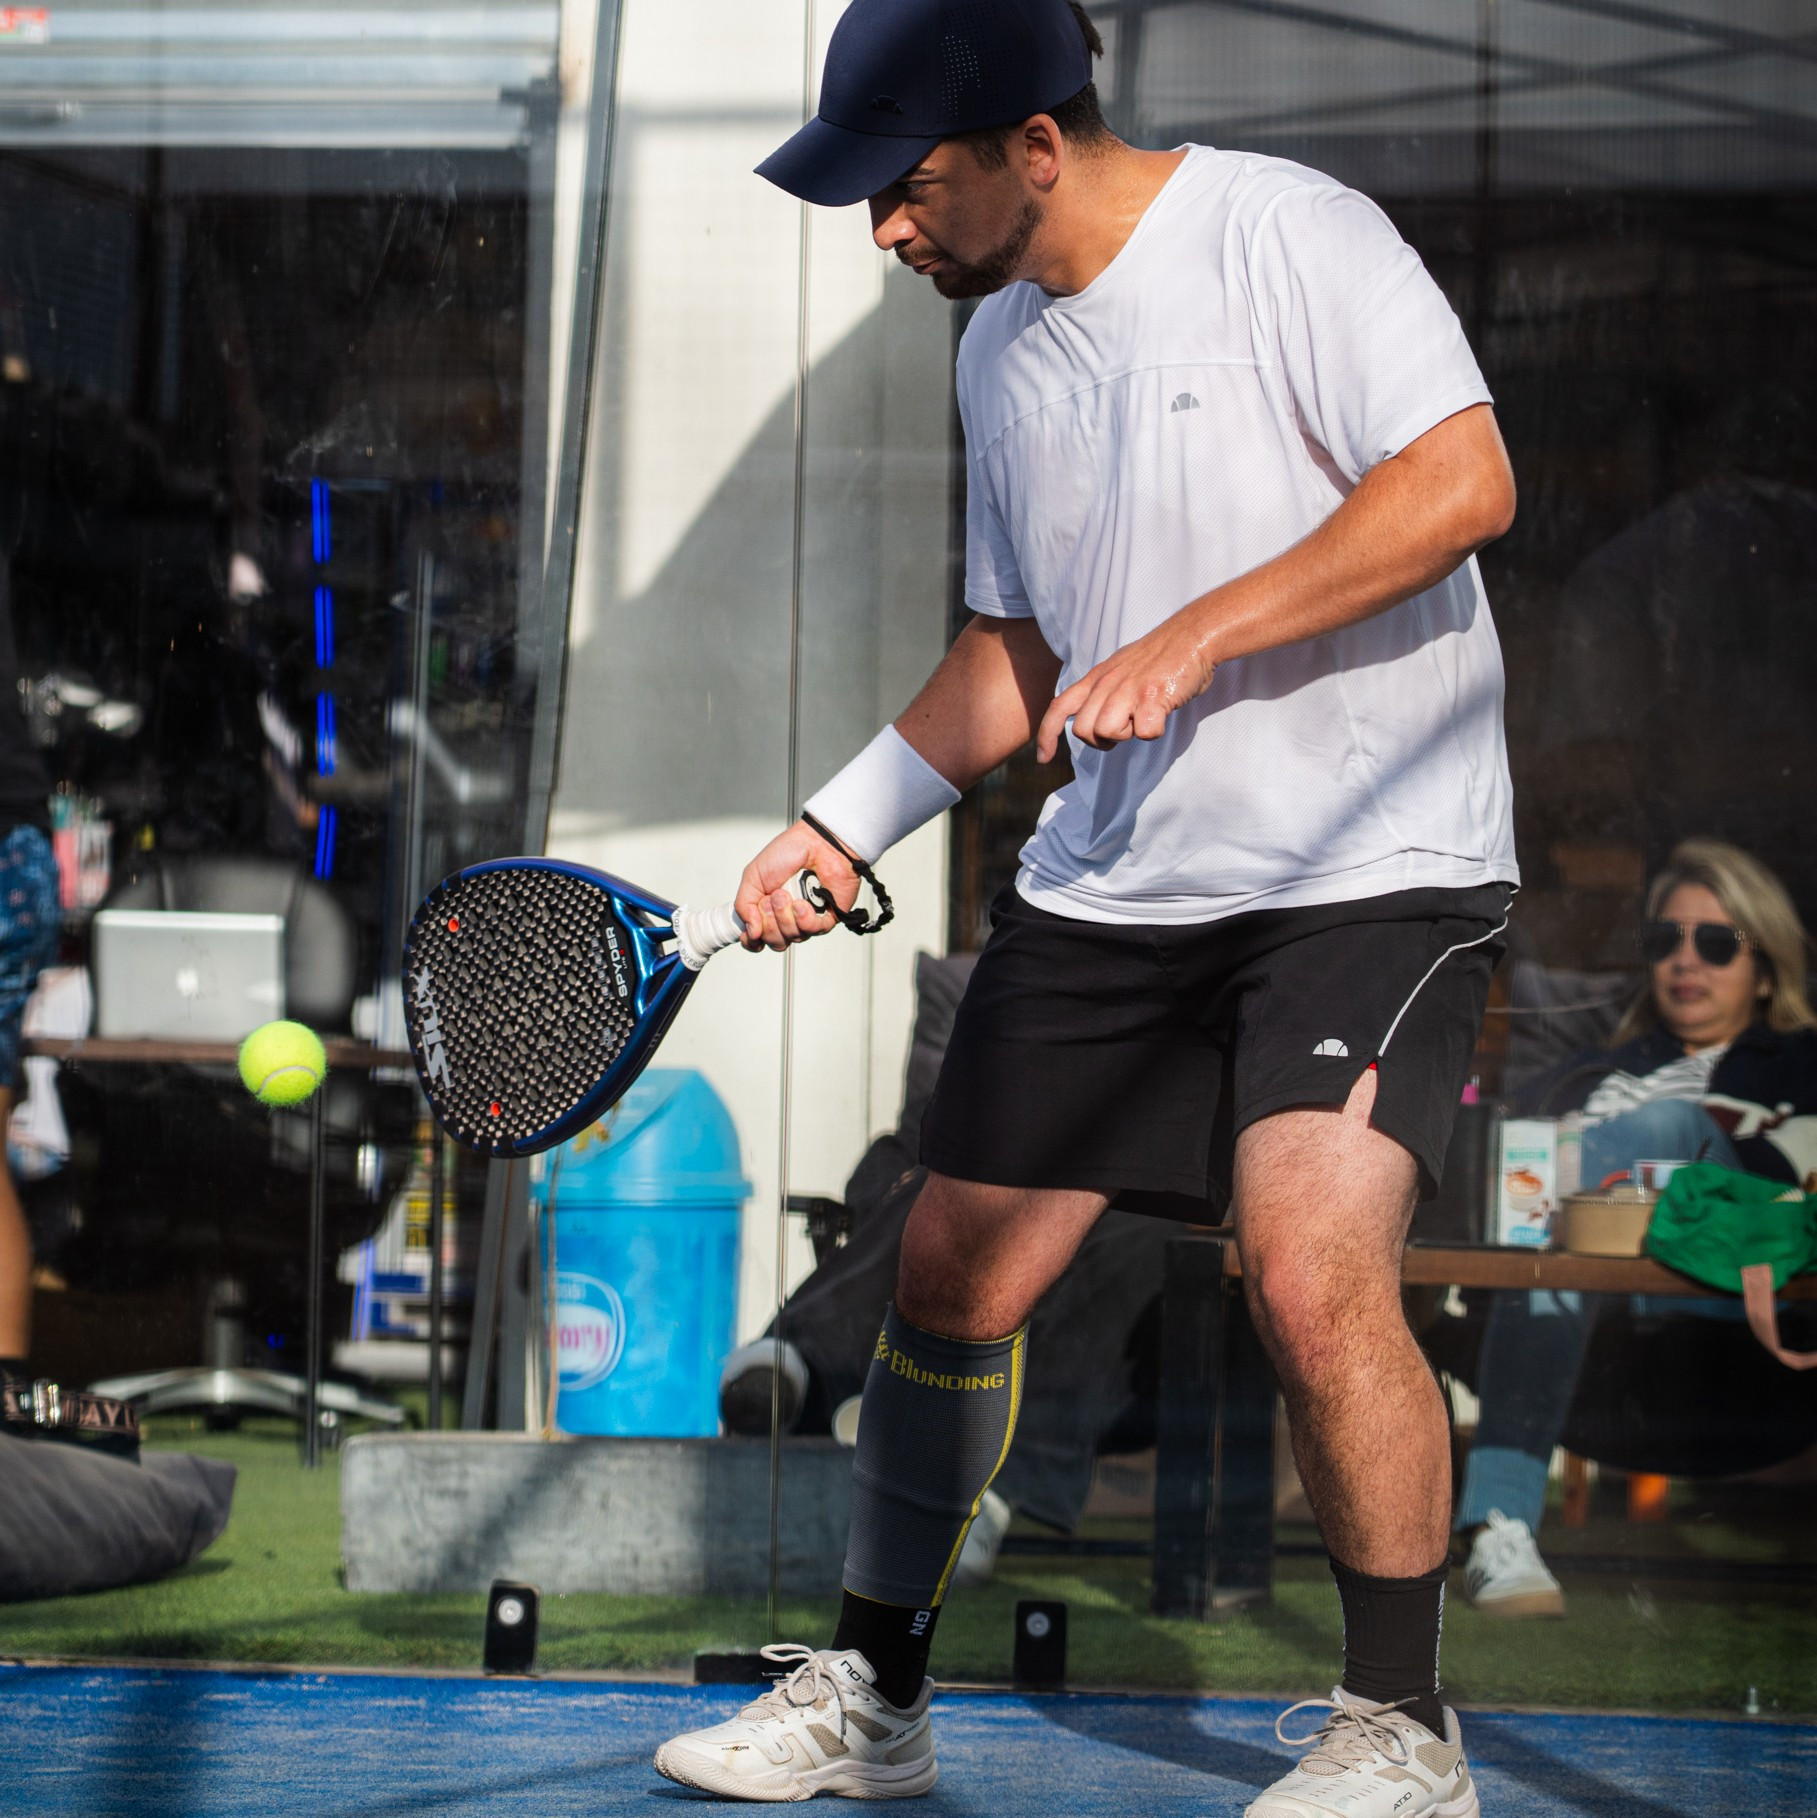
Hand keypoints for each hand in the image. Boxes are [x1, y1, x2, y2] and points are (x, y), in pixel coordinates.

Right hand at [734, 819, 861, 951]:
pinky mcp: (826, 917)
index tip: (750, 934)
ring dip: (786, 916)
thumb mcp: (754, 875)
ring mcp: (807, 918)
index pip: (758, 938)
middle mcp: (787, 916)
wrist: (818, 842)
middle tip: (772, 898)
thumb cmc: (789, 852)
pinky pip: (813, 931)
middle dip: (770, 922)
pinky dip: (805, 919)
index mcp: (767, 908)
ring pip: (793, 937)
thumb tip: (751, 932)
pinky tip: (803, 904)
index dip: (753, 940)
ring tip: (787, 895)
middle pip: (775, 941)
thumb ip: (744, 905)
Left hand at [1034, 604, 1216, 761]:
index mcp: (1097, 677)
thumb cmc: (1160, 657)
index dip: (1047, 735)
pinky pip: (1144, 733)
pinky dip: (1154, 731)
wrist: (1193, 635)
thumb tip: (1094, 722)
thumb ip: (1102, 691)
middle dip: (1102, 739)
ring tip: (1144, 715)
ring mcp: (1129, 689)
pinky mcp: (1153, 696)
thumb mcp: (1119, 668)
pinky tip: (1162, 713)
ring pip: (1106, 733)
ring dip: (1127, 734)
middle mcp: (1107, 683)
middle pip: (1083, 730)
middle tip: (1126, 726)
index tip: (1043, 758)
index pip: (1059, 707)